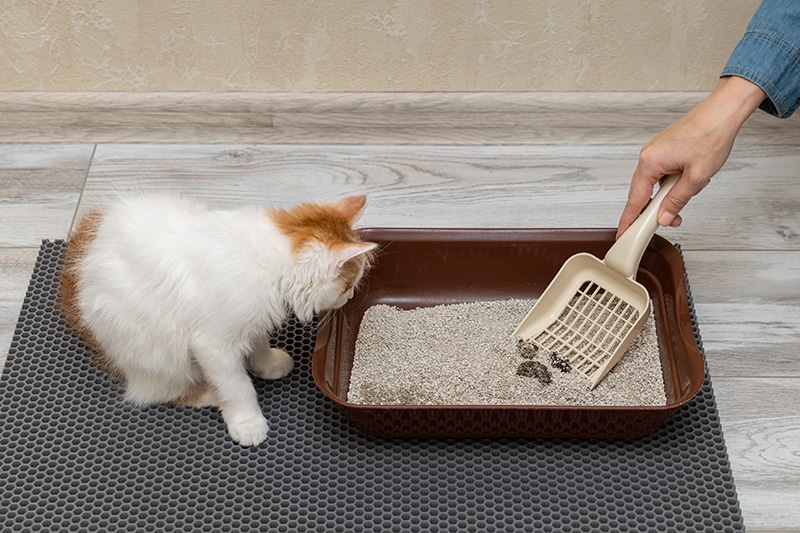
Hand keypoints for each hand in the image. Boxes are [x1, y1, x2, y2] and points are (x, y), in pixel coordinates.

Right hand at [616, 76, 766, 238]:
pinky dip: (673, 182)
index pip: (635, 199)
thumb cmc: (711, 135)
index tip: (623, 234)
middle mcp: (648, 156)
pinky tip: (691, 178)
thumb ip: (677, 200)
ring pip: (655, 183)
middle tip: (671, 219)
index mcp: (650, 162)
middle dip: (658, 208)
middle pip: (643, 192)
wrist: (723, 112)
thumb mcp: (696, 177)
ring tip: (693, 188)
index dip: (629, 220)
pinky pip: (662, 173)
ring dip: (670, 193)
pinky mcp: (664, 150)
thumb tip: (664, 216)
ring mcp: (655, 152)